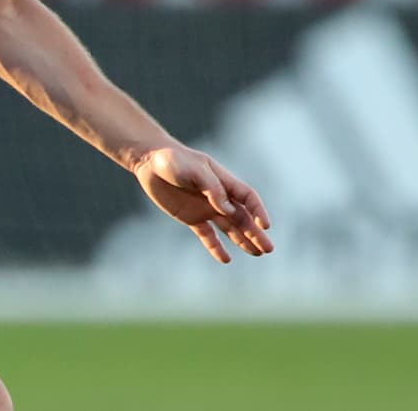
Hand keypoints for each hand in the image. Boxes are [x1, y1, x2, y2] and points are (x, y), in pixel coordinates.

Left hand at [132, 145, 271, 263]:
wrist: (149, 161)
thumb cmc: (172, 159)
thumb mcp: (193, 169)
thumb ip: (211, 187)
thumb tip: (228, 208)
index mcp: (223, 181)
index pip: (247, 197)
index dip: (258, 211)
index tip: (265, 226)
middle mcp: (218, 197)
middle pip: (242, 217)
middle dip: (256, 233)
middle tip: (268, 249)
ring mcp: (205, 208)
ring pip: (229, 228)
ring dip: (243, 241)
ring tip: (257, 254)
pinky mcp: (191, 218)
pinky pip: (207, 235)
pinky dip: (216, 247)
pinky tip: (226, 259)